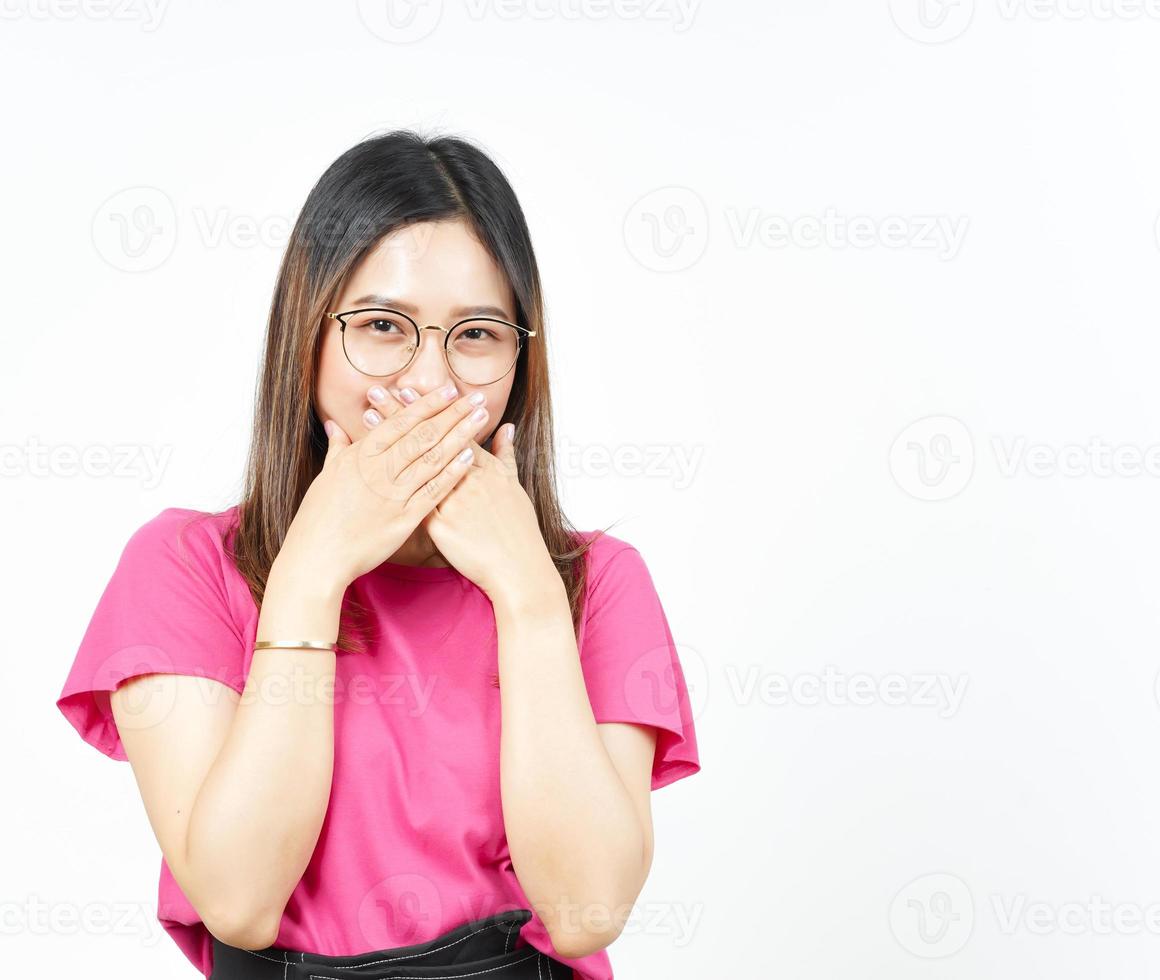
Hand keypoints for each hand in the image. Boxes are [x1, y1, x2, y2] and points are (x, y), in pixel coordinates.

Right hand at [279, 384, 493, 589]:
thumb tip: (334, 425)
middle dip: (452, 413)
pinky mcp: (404, 518)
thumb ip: (338, 448)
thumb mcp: (326, 476)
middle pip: (423, 435)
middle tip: (477, 397)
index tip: (449, 390)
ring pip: (433, 458)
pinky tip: (469, 458)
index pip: (401, 422)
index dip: (428, 404)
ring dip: (460, 436)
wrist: (317, 557)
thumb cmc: (318, 517)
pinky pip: (433, 491)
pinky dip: (452, 473)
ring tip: (481, 418)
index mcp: (361, 455)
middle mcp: (379, 470)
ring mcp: (394, 494)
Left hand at [371, 388, 556, 600]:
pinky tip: (371, 468)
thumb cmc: (518, 528)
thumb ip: (506, 454)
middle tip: (379, 392)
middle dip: (402, 414)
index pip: (450, 429)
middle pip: (428, 440)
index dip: (427, 409)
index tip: (407, 388)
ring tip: (369, 419)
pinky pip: (411, 501)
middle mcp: (466, 478)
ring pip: (415, 465)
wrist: (518, 566)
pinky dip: (391, 481)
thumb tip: (507, 428)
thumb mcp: (514, 485)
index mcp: (483, 467)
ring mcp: (453, 501)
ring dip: (390, 441)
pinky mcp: (441, 526)